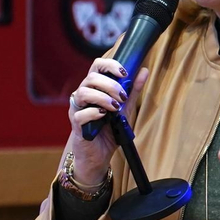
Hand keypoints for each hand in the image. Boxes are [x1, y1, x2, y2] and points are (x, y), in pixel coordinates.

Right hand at [66, 59, 147, 184]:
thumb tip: (144, 70)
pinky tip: (104, 115)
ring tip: (115, 107)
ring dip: (102, 97)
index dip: (110, 65)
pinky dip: (93, 113)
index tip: (124, 73)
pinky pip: (80, 114)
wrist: (100, 153)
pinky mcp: (76, 124)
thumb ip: (133, 90)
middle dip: (110, 85)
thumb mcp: (126, 107)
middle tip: (123, 97)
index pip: (97, 66)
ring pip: (83, 93)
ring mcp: (77, 109)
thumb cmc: (110, 128)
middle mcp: (83, 95)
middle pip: (90, 78)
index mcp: (95, 87)